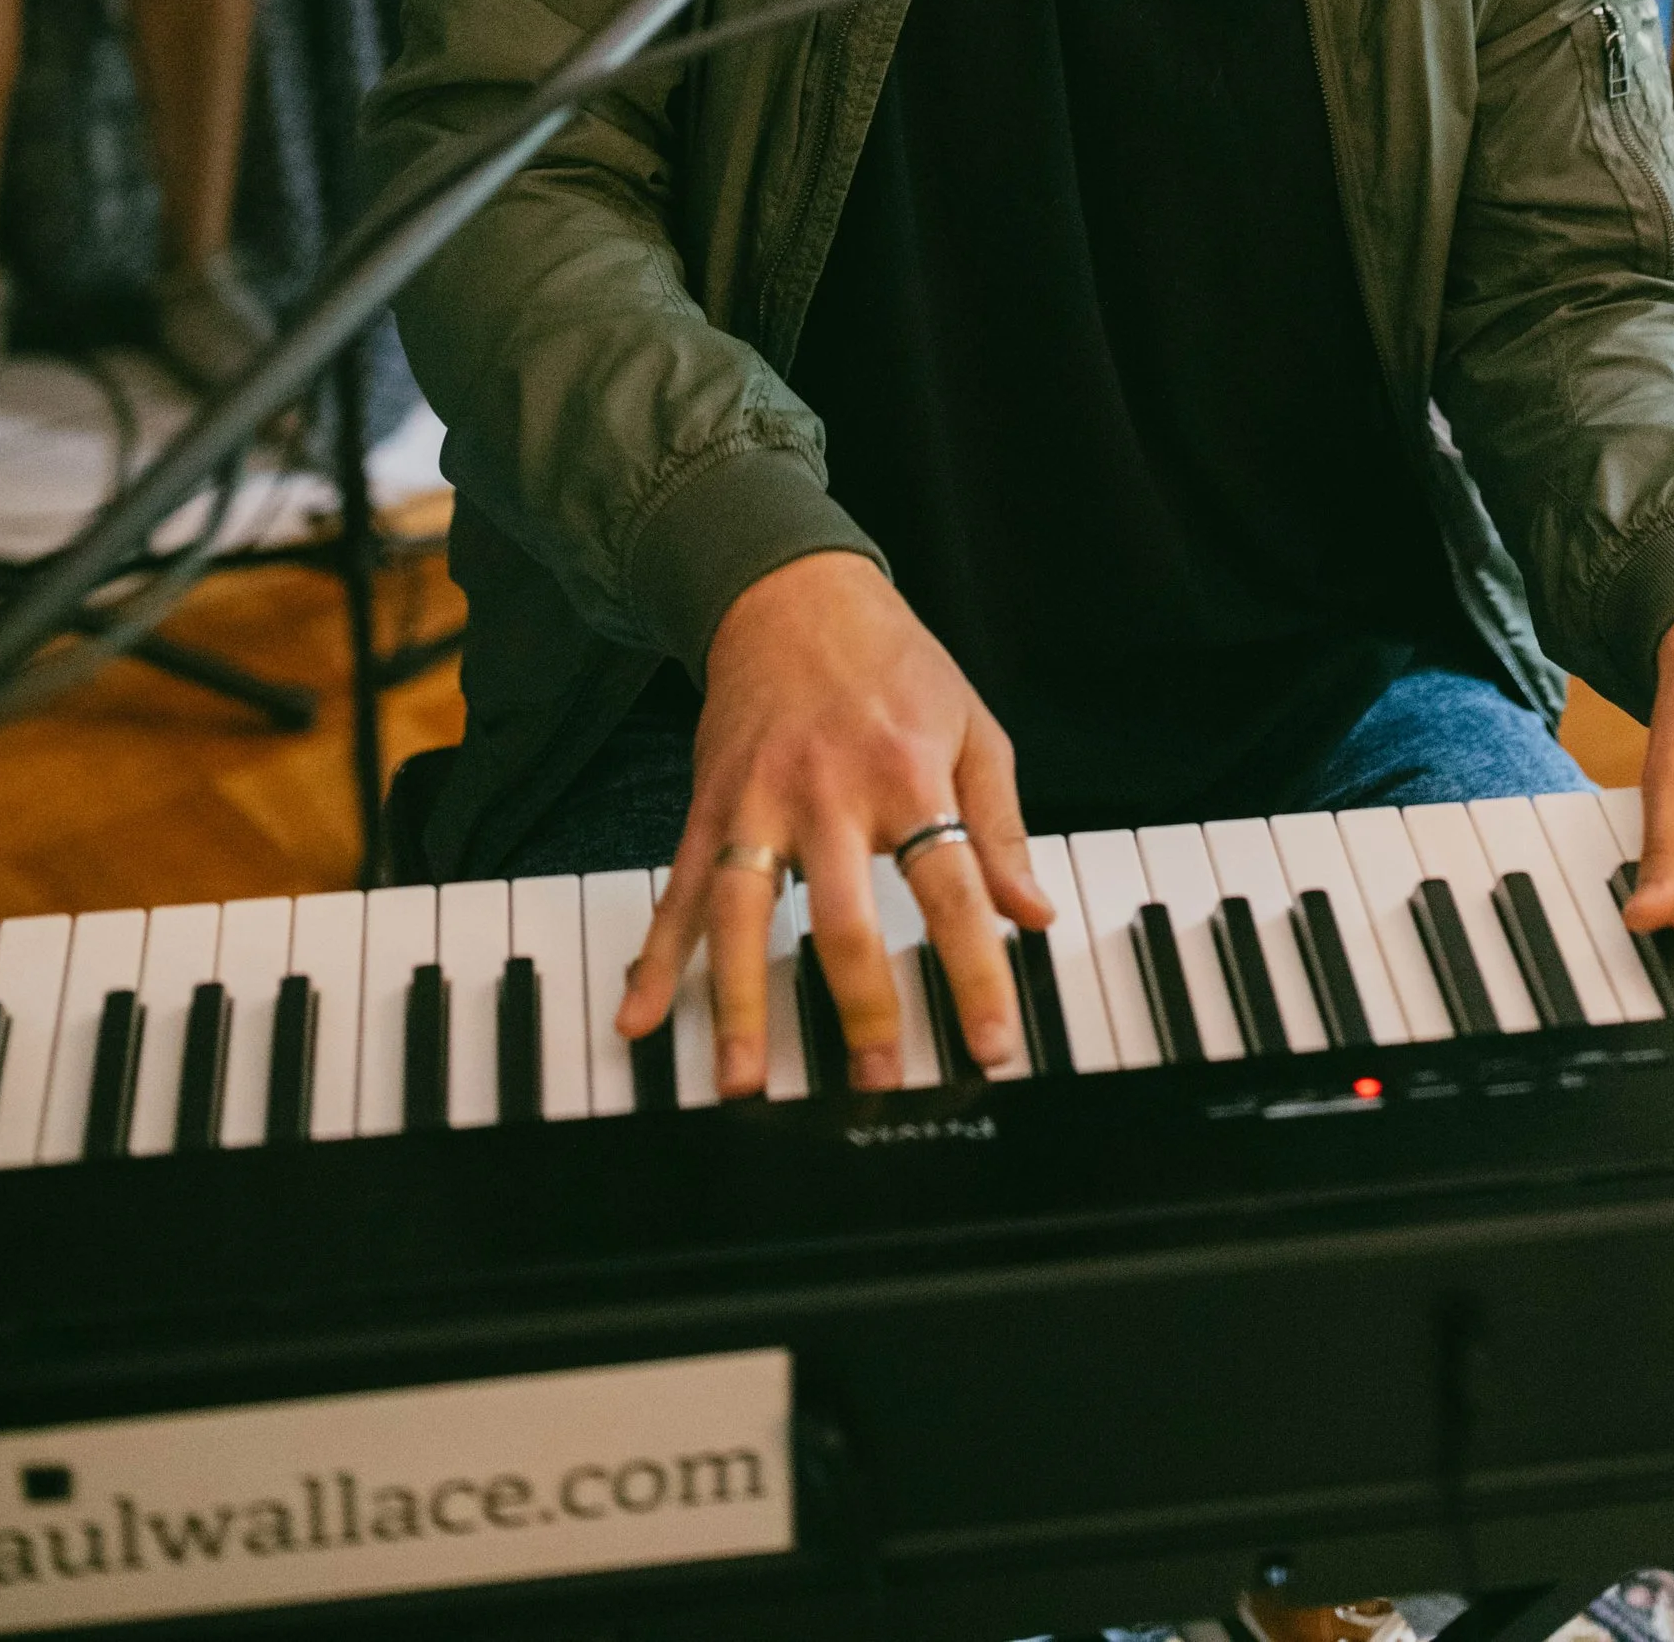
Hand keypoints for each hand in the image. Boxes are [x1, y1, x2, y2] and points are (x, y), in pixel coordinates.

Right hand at [619, 551, 1049, 1097]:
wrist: (794, 592)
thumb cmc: (895, 664)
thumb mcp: (972, 727)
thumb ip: (999, 827)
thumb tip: (1033, 914)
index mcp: (908, 772)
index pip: (951, 888)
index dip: (976, 971)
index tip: (993, 1045)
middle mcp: (830, 791)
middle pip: (844, 914)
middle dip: (861, 1005)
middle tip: (876, 1080)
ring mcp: (758, 802)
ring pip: (744, 913)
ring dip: (742, 1002)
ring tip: (744, 1081)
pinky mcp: (709, 807)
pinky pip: (679, 891)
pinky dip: (656, 958)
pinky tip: (640, 1015)